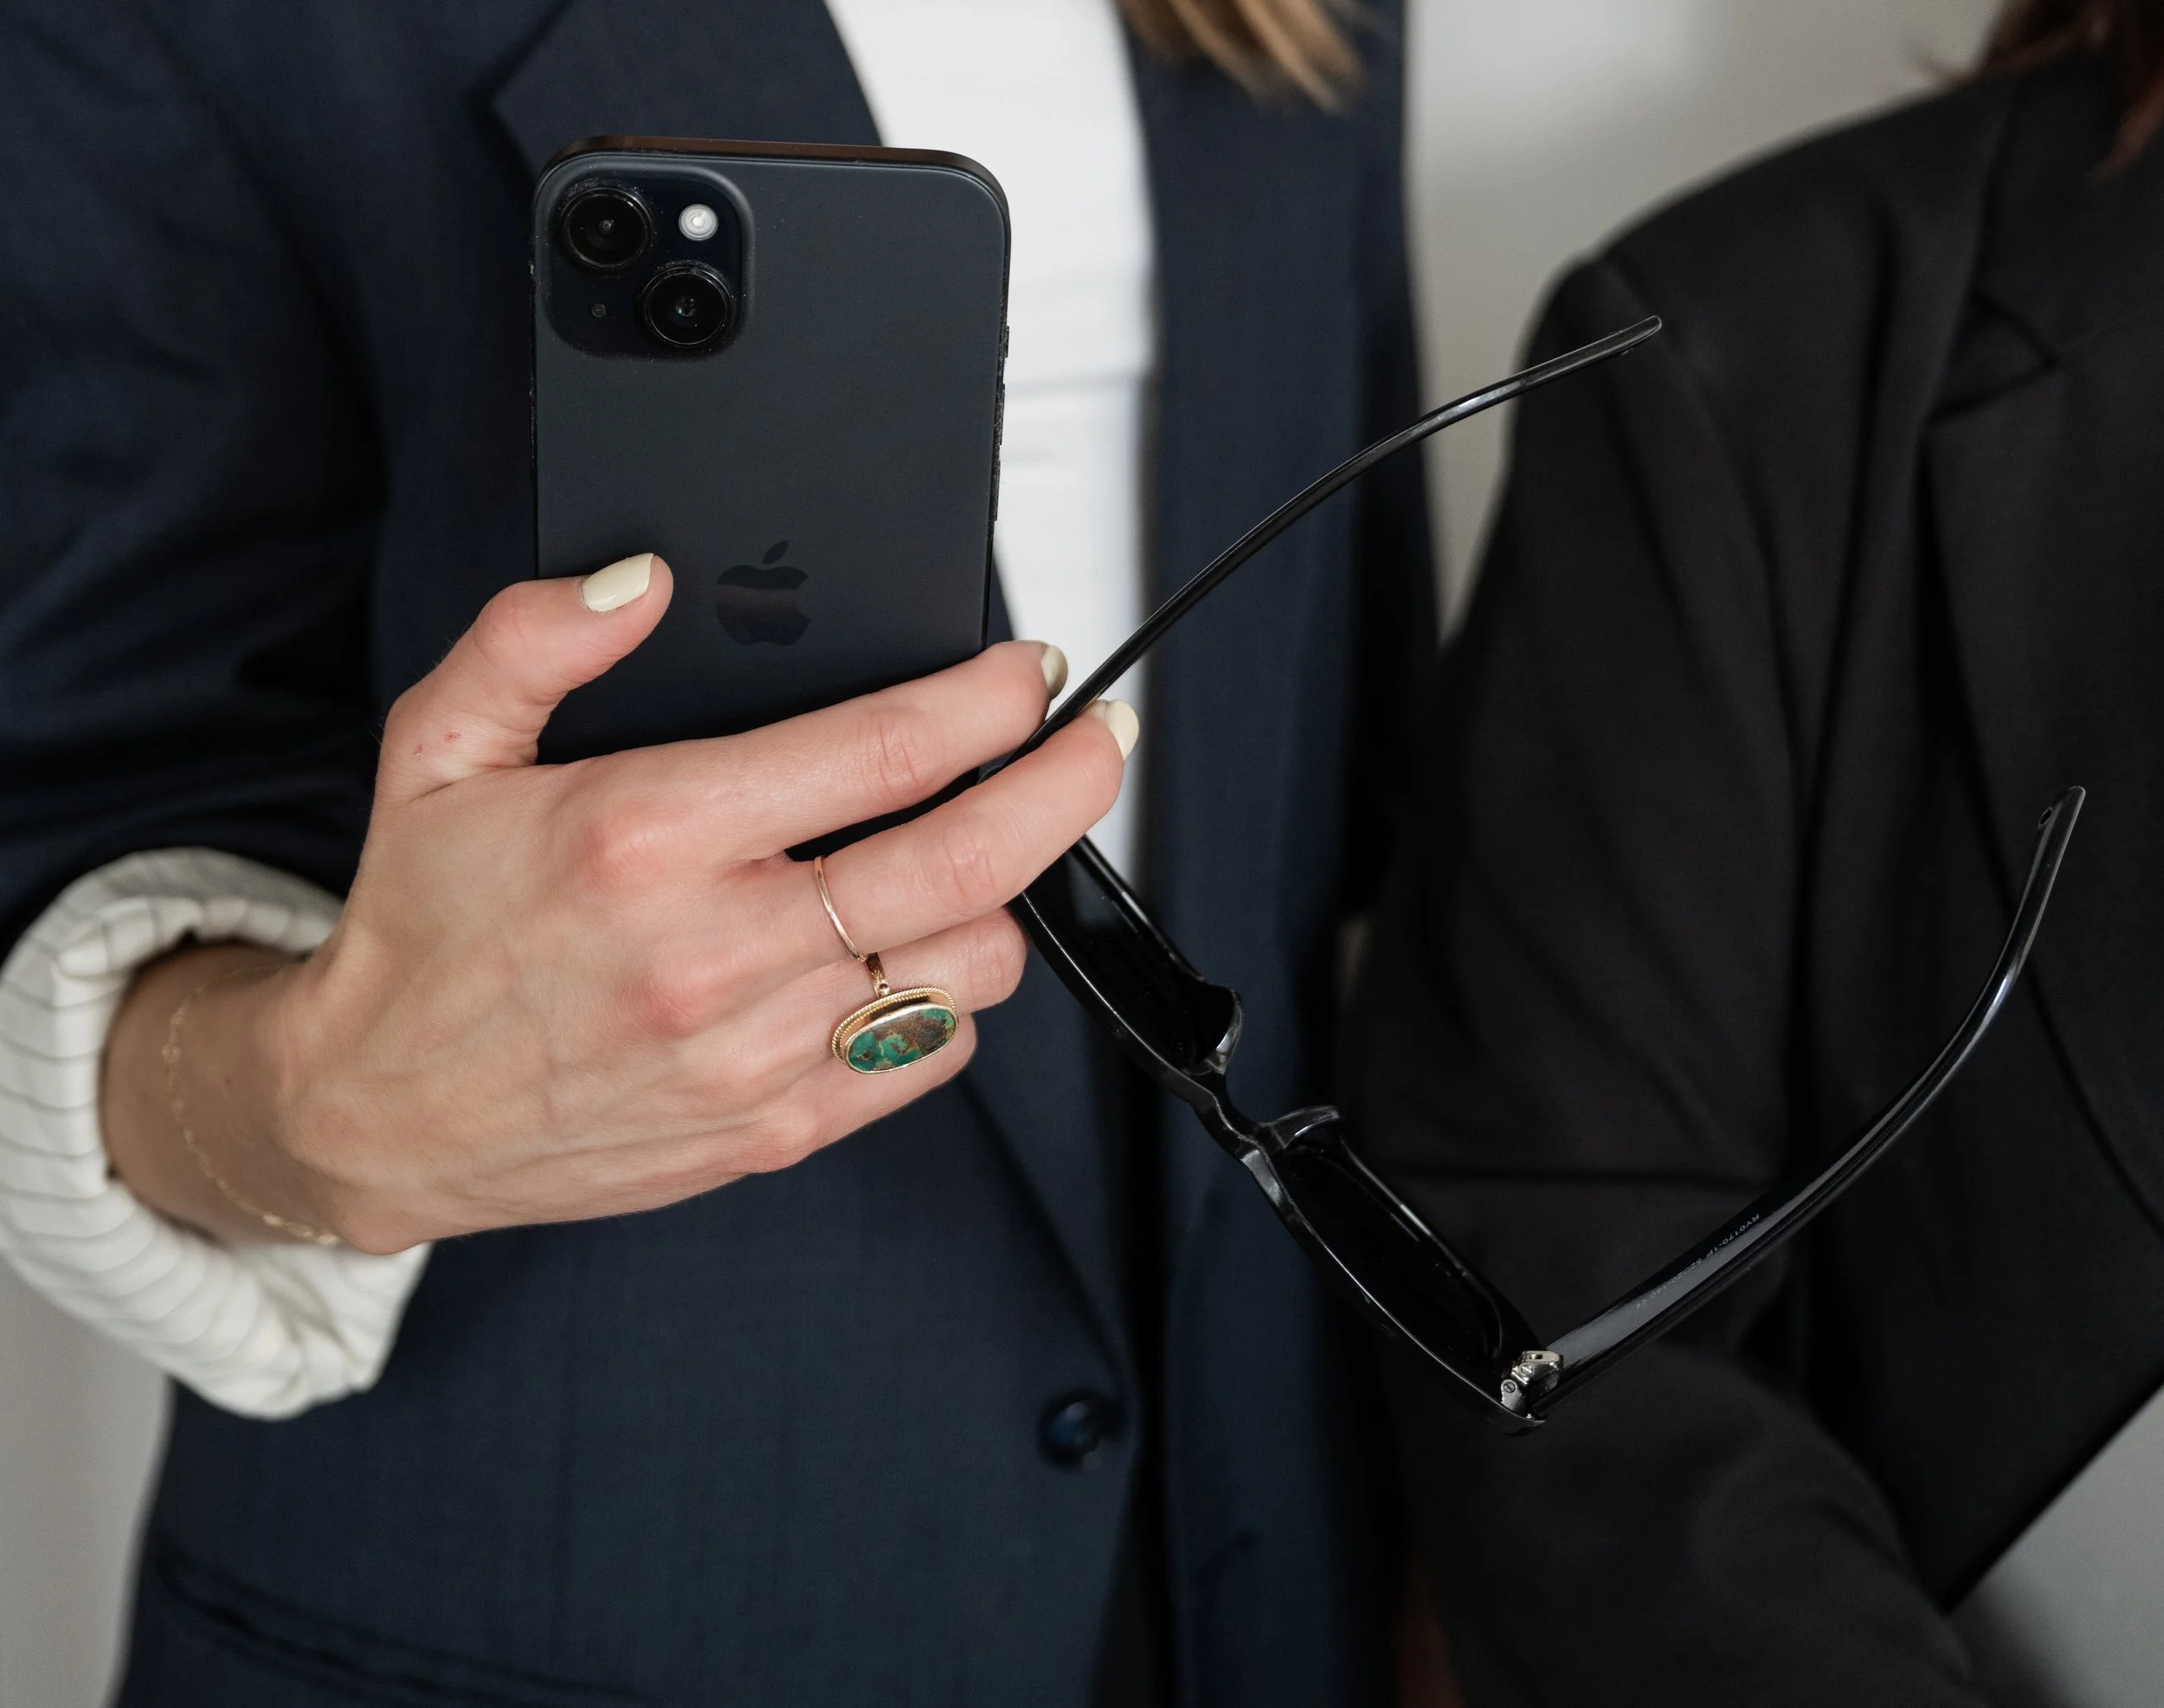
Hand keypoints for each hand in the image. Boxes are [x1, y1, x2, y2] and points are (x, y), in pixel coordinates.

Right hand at [102, 554, 1134, 1251]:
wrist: (378, 1112)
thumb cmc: (423, 928)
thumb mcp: (437, 749)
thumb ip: (532, 641)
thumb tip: (638, 579)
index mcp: (648, 834)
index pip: (885, 748)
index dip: (989, 698)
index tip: (1029, 672)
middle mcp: (718, 950)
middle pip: (969, 861)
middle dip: (1067, 785)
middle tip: (1099, 742)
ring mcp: (756, 1053)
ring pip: (969, 968)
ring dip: (1000, 901)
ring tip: (976, 857)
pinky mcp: (772, 1130)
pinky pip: (924, 1059)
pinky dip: (944, 1002)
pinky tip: (904, 958)